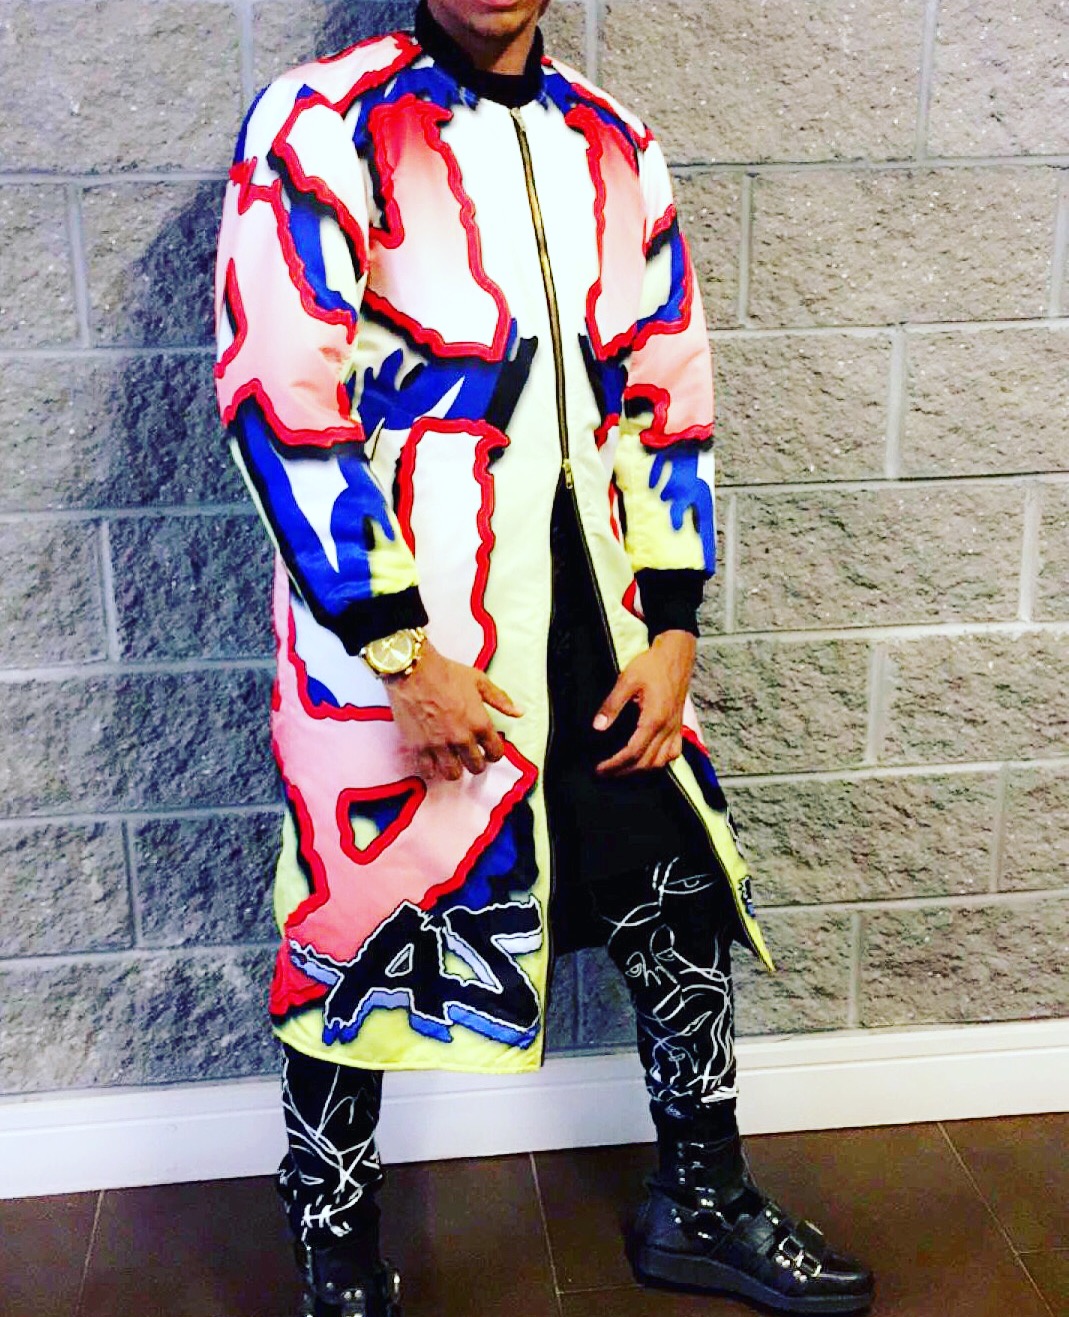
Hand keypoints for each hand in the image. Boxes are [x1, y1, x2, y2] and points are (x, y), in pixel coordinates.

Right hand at [385, 641, 521, 781]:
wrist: (413, 670)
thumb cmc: (446, 673)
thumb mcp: (479, 681)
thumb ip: (500, 699)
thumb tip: (519, 712)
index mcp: (480, 723)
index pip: (496, 752)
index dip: (493, 753)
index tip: (487, 750)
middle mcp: (462, 738)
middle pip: (476, 767)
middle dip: (475, 763)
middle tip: (469, 756)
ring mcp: (439, 745)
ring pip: (453, 774)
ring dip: (454, 769)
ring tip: (451, 760)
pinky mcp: (418, 747)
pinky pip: (428, 771)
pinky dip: (431, 768)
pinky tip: (432, 760)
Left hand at [593, 630, 695, 776]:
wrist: (676, 654)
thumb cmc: (651, 665)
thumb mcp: (626, 681)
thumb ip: (611, 706)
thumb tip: (597, 727)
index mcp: (653, 720)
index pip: (632, 753)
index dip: (614, 765)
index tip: (599, 769)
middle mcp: (667, 728)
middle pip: (646, 762)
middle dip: (624, 772)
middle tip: (605, 773)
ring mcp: (675, 728)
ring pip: (661, 761)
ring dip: (641, 770)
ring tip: (622, 770)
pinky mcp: (679, 725)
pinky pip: (673, 752)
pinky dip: (660, 761)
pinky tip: (648, 760)